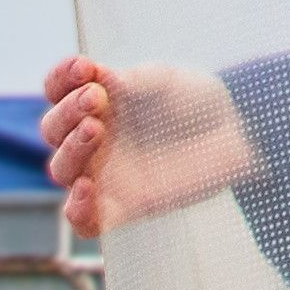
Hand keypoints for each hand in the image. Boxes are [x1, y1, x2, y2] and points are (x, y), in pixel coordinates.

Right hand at [40, 55, 258, 234]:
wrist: (236, 132)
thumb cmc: (194, 102)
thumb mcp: (162, 80)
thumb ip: (127, 81)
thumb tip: (95, 77)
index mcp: (95, 101)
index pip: (57, 91)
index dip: (60, 79)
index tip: (84, 68)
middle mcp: (92, 138)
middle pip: (53, 130)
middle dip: (67, 112)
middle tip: (96, 99)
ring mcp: (102, 174)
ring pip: (62, 169)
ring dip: (70, 148)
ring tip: (95, 129)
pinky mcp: (120, 208)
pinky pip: (84, 221)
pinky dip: (76, 209)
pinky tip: (85, 189)